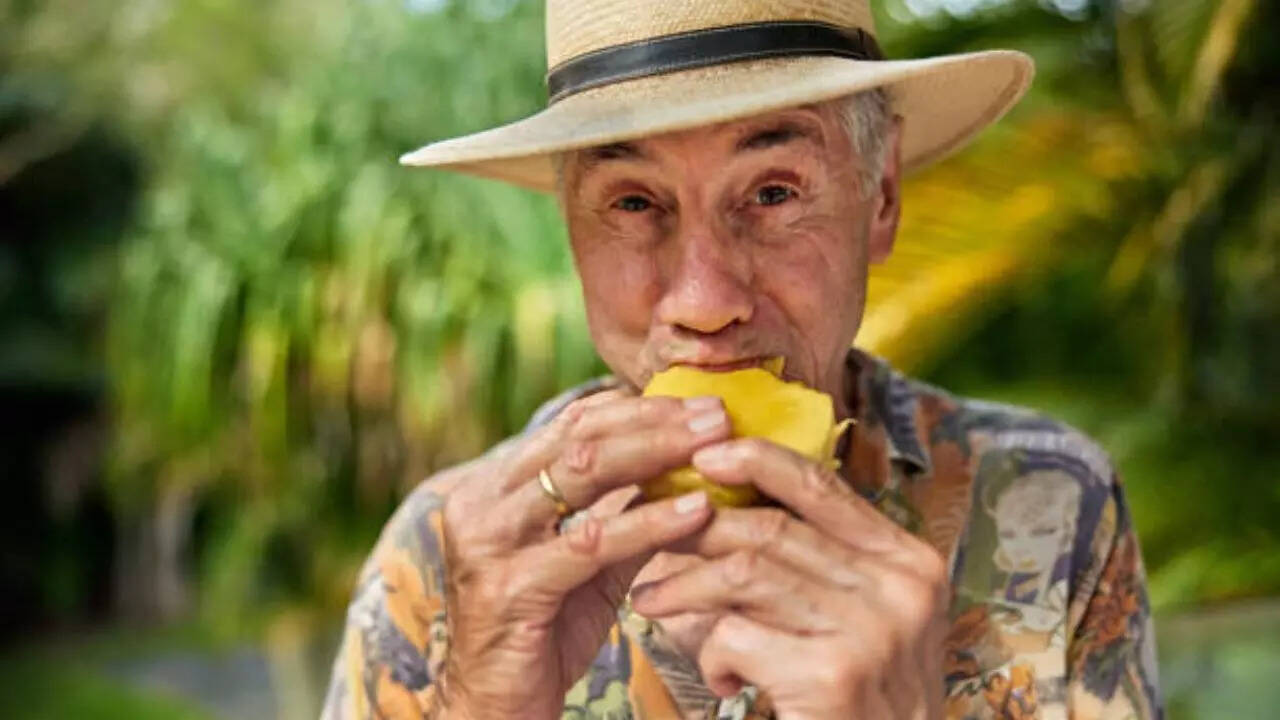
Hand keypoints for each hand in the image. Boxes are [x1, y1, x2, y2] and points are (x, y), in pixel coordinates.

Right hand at [436, 390, 729, 718]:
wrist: (497, 706)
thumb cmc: (545, 629)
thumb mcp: (589, 560)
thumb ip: (624, 511)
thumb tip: (689, 465)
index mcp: (496, 485)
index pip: (571, 423)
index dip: (638, 409)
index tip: (697, 405)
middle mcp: (483, 502)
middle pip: (579, 438)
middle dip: (655, 422)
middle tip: (716, 416)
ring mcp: (490, 542)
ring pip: (582, 475)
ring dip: (657, 455)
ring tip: (713, 448)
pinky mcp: (510, 586)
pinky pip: (592, 542)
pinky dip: (649, 522)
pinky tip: (695, 512)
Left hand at [629, 438, 949, 719]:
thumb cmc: (866, 700)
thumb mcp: (868, 620)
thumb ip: (824, 564)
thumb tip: (730, 503)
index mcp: (910, 562)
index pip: (823, 486)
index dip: (757, 461)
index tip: (703, 457)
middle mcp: (899, 589)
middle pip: (771, 529)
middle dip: (696, 530)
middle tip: (649, 535)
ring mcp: (870, 632)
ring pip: (743, 574)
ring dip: (684, 588)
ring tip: (652, 601)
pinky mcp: (832, 676)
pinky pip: (735, 637)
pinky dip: (711, 656)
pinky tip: (722, 680)